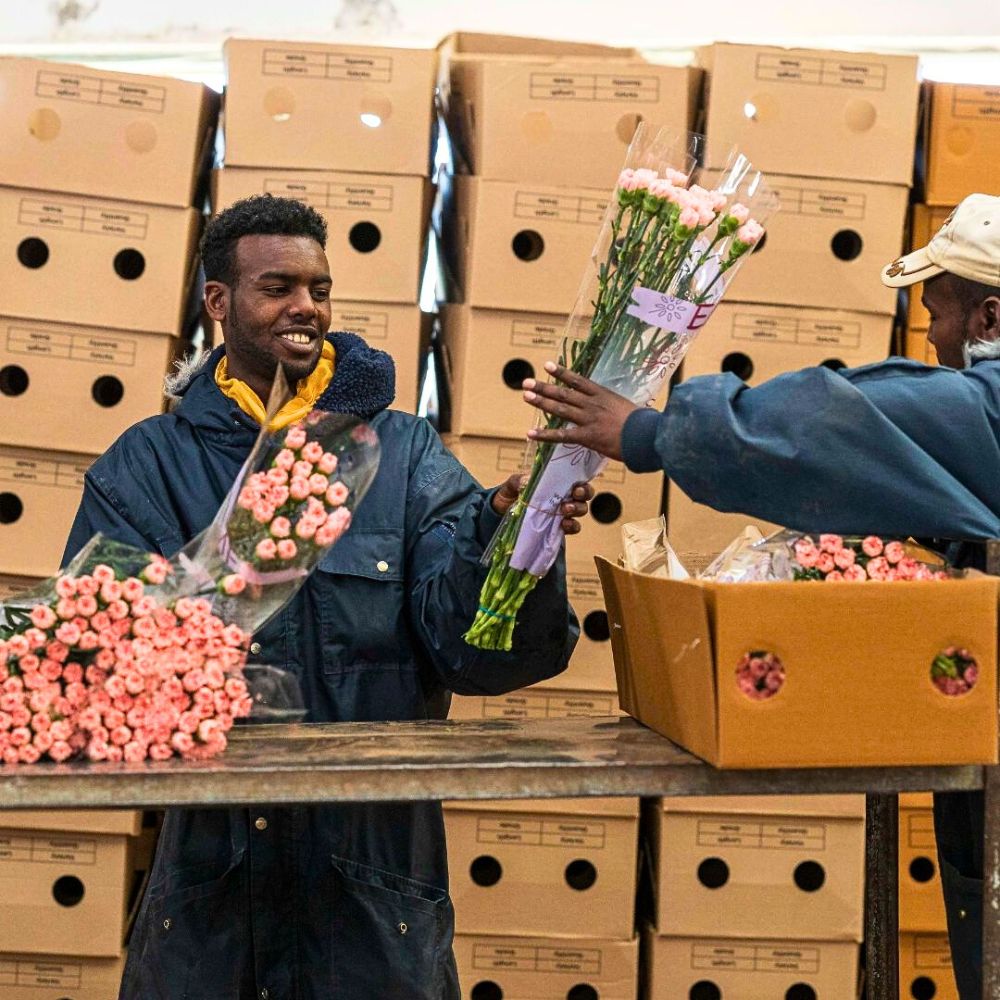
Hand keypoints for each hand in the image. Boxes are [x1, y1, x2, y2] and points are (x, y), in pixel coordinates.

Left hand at [491, 474, 594, 534]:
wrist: (501, 516)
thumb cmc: (510, 496)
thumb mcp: (511, 485)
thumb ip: (518, 481)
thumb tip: (527, 481)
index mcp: (555, 482)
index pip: (576, 478)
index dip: (582, 480)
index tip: (576, 485)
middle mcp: (563, 496)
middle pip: (584, 494)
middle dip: (584, 494)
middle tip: (575, 494)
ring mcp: (562, 512)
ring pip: (581, 509)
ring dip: (577, 509)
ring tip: (565, 510)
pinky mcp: (559, 528)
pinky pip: (573, 527)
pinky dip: (572, 526)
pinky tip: (564, 525)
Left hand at [522, 362, 638, 461]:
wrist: (646, 435)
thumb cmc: (642, 423)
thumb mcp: (627, 407)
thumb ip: (614, 406)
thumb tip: (612, 406)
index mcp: (603, 394)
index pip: (578, 381)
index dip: (561, 372)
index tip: (547, 365)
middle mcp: (592, 404)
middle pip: (563, 393)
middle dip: (544, 387)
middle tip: (526, 382)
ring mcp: (588, 419)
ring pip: (560, 409)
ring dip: (541, 402)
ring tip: (526, 396)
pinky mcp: (587, 436)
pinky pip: (562, 435)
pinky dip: (545, 435)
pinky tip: (531, 434)